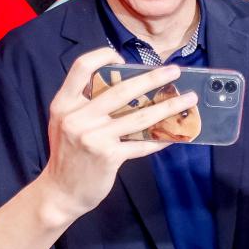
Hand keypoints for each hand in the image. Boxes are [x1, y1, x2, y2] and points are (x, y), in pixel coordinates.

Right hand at [35, 50, 193, 218]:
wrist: (60, 192)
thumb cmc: (68, 154)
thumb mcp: (65, 122)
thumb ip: (85, 104)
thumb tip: (126, 84)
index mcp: (64, 104)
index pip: (81, 67)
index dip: (102, 56)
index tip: (122, 58)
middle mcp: (77, 118)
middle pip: (121, 89)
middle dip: (153, 78)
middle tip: (174, 71)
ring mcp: (93, 137)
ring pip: (139, 117)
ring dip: (168, 107)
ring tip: (188, 99)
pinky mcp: (108, 156)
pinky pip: (141, 143)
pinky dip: (160, 138)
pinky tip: (175, 134)